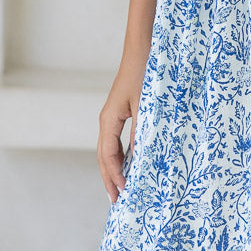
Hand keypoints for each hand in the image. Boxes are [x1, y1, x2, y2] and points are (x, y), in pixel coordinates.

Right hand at [97, 51, 145, 201]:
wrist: (143, 49)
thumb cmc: (145, 74)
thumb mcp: (146, 106)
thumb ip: (142, 133)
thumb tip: (141, 159)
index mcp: (109, 120)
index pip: (108, 156)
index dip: (114, 175)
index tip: (124, 192)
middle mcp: (107, 120)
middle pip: (104, 157)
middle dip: (109, 179)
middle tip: (117, 201)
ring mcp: (112, 117)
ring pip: (109, 150)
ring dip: (114, 170)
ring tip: (120, 189)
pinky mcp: (121, 113)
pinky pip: (116, 141)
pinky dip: (120, 157)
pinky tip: (129, 165)